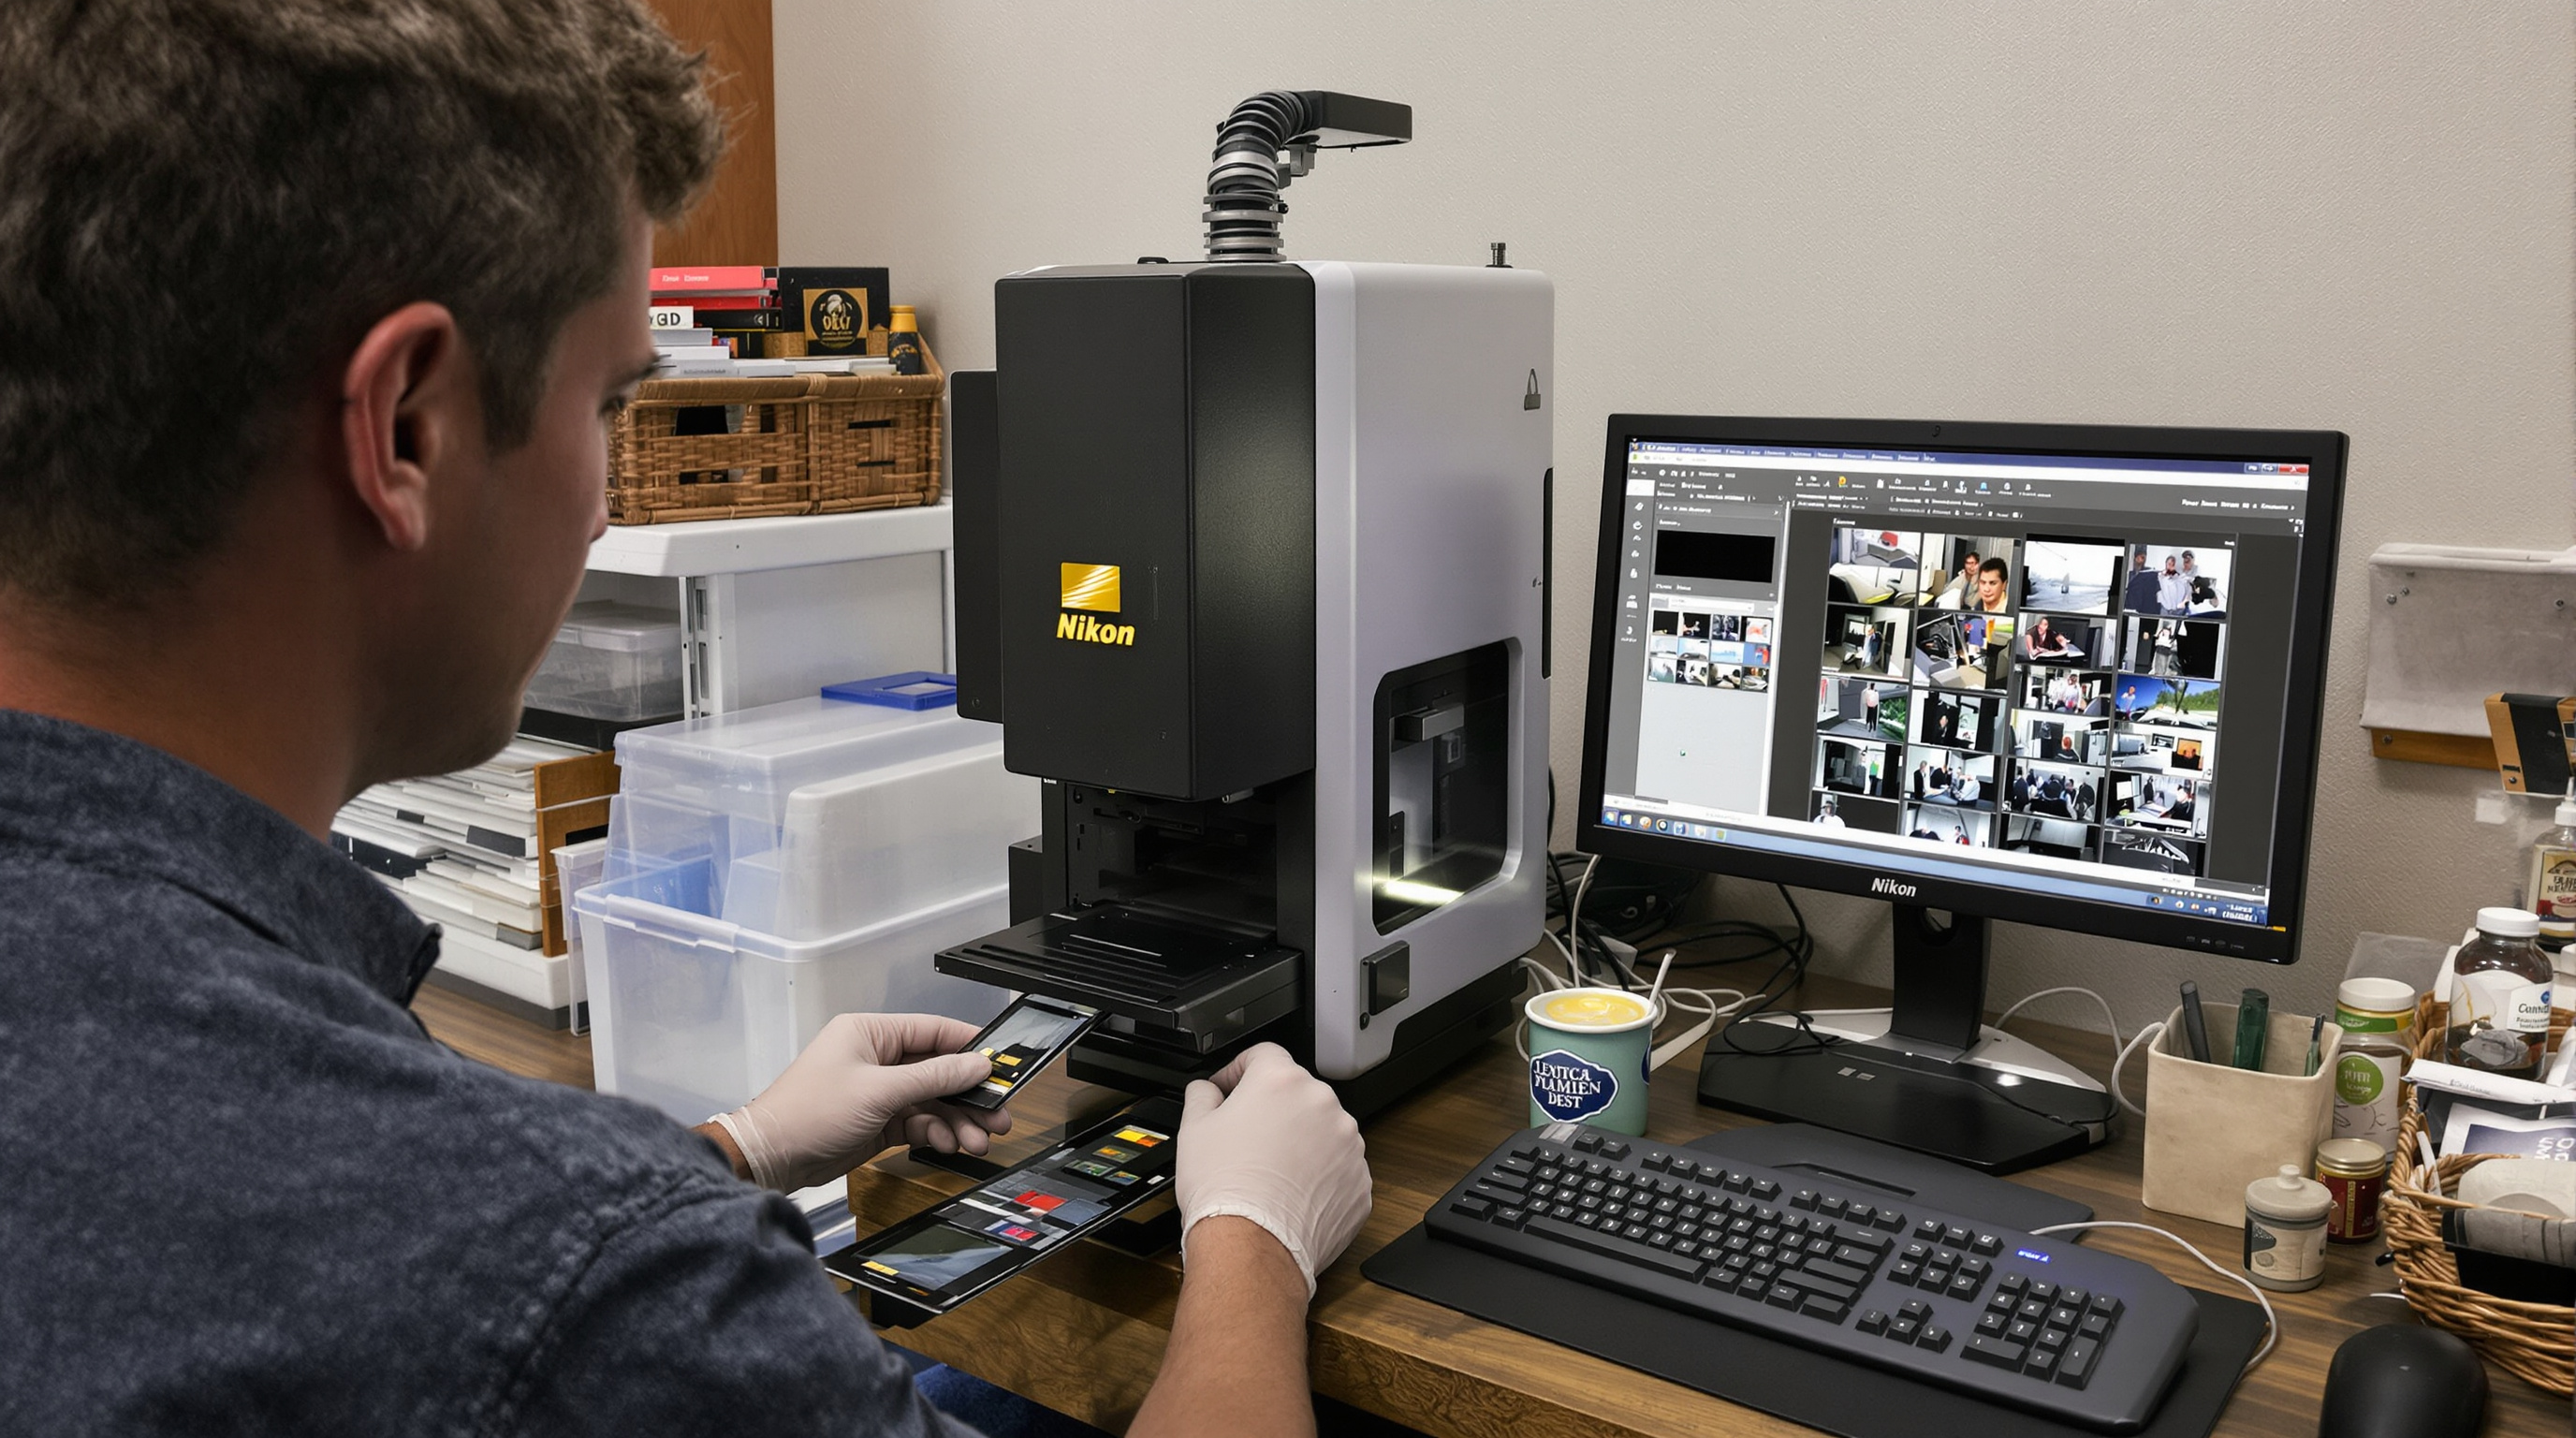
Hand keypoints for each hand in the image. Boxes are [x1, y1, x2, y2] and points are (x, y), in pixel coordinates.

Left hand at [713, 1012, 1008, 1191]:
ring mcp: (877, 1091)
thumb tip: (975, 1065)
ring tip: (977, 1139)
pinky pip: (917, 1121)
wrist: (772, 1158)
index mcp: (870, 1033)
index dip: (968, 1046)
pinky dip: (935, 1132)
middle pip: (936, 1070)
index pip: (932, 1031)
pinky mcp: (876, 1120)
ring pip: (930, 1100)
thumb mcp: (879, 1091)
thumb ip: (933, 1077)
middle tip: (997, 1112)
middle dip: (967, 1094)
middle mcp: (876, 1058)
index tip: (999, 1062)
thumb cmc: (808, 1113)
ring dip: (955, 1120)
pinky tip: (950, 1143)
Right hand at [1175, 1042, 1370, 1298]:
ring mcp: (1347, 1145)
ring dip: (1300, 1141)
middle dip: (1272, 1109)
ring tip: (1269, 1171)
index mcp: (1282, 1082)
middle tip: (1246, 1137)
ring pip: (1321, 1130)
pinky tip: (1291, 1192)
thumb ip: (1202, 1095)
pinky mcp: (1359, 1181)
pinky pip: (1338, 1168)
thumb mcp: (1193, 1129)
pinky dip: (1319, 1174)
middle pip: (1296, 1093)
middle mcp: (1323, 1105)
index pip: (1263, 1054)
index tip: (1230, 1089)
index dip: (1240, 1070)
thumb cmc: (1225, 1190)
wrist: (1252, 1247)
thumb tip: (1207, 1090)